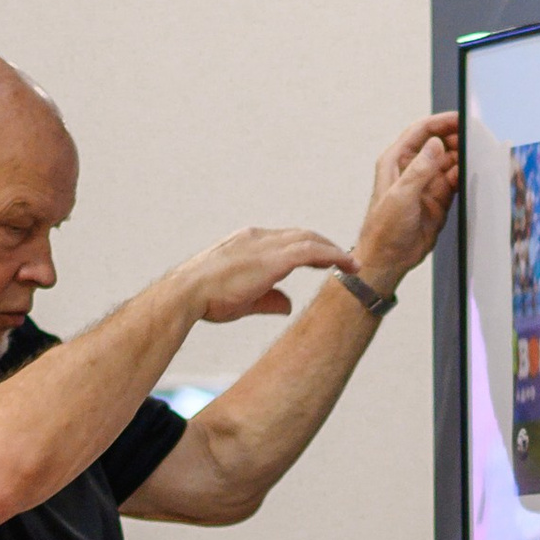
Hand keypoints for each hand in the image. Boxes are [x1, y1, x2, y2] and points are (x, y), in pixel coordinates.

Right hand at [178, 224, 357, 322]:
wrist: (186, 293)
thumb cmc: (205, 299)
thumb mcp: (243, 300)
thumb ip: (268, 299)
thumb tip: (288, 304)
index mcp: (247, 242)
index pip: (285, 240)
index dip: (307, 248)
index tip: (323, 259)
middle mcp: (258, 237)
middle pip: (301, 235)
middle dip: (325, 245)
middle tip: (345, 260)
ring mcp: (266, 245)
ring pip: (310, 239)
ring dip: (334, 250)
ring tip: (353, 264)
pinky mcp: (273, 258)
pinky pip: (312, 250)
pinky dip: (333, 255)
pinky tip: (347, 265)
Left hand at [353, 112, 460, 293]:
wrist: (387, 260)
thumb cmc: (384, 229)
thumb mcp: (401, 195)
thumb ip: (420, 169)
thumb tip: (436, 145)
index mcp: (396, 161)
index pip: (421, 132)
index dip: (441, 123)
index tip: (460, 119)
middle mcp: (411, 169)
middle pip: (438, 144)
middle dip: (455, 139)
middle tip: (473, 139)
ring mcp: (426, 184)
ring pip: (449, 162)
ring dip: (462, 158)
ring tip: (476, 155)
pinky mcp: (438, 200)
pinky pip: (454, 182)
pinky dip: (463, 176)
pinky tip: (471, 174)